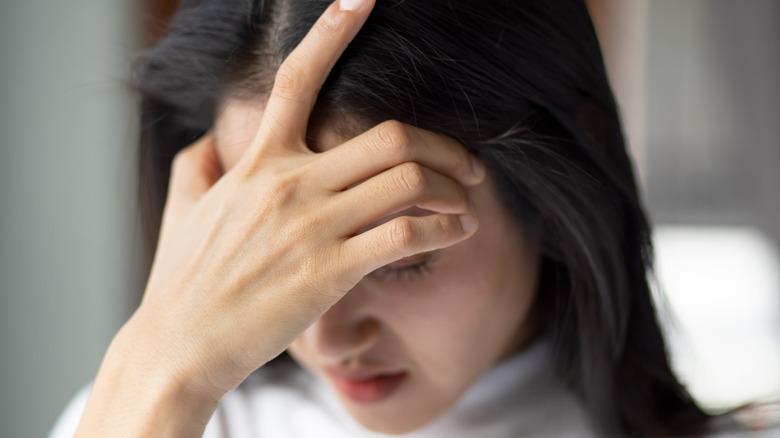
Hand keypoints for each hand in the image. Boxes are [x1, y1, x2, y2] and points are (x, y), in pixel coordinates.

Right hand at [76, 0, 482, 434]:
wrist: (179, 347)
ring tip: (466, 202)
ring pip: (407, 180)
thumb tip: (210, 141)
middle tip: (467, 164)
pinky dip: (445, 228)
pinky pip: (405, 235)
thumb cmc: (182, 281)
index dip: (334, 29)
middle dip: (442, 145)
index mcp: (257, 161)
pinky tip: (458, 233)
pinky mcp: (329, 272)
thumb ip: (199, 164)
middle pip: (389, 135)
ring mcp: (310, 226)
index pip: (297, 77)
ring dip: (452, 187)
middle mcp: (288, 182)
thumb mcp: (182, 208)